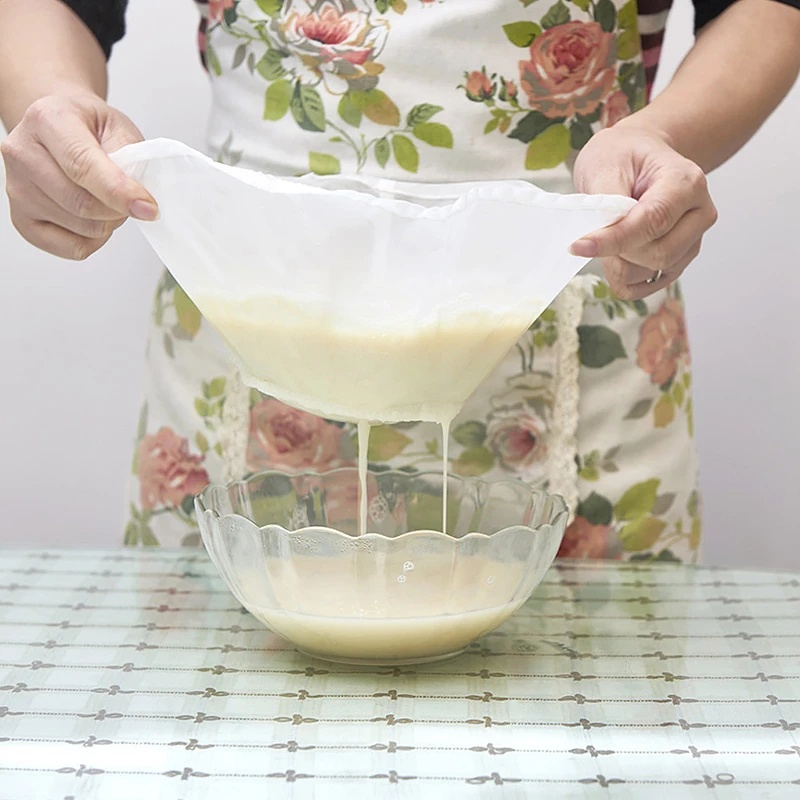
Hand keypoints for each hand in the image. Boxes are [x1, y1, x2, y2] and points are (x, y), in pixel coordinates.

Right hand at [2, 91, 155, 260]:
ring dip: (109, 223)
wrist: (60, 128)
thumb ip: (130, 158)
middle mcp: (22, 153)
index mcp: (46, 120)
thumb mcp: (117, 126)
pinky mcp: (22, 220)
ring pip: (81, 228)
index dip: (118, 192)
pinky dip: (94, 240)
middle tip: (131, 199)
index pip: (81, 165)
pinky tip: (94, 219)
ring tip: (108, 201)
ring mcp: (16, 189)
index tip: (148, 208)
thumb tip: (138, 201)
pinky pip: (72, 247)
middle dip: (118, 209)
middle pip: (81, 203)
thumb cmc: (89, 127)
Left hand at [570, 122, 717, 299]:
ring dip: (618, 265)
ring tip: (604, 239)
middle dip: (617, 252)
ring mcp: (693, 240)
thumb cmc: (622, 156)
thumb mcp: (606, 164)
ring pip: (653, 272)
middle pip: (658, 253)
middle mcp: (700, 213)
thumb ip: (606, 202)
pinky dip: (625, 279)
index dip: (614, 239)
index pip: (653, 221)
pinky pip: (650, 286)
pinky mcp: (680, 260)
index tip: (578, 246)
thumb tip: (599, 237)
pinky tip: (613, 258)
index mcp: (687, 182)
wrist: (637, 157)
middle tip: (589, 236)